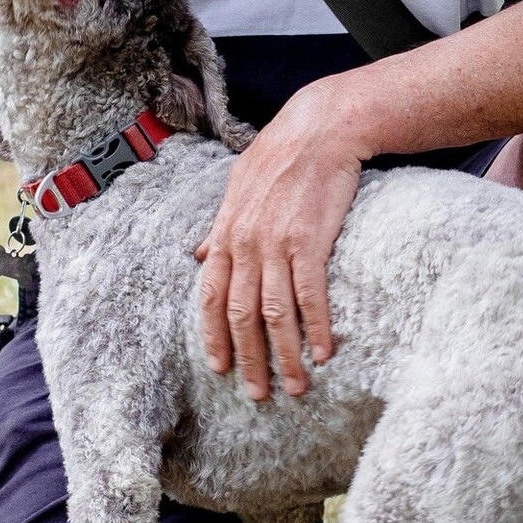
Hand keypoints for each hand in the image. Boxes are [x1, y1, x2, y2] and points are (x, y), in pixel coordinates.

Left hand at [195, 86, 366, 398]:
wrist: (320, 128)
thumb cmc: (281, 157)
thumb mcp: (237, 188)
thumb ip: (219, 226)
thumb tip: (198, 252)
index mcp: (226, 234)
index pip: (210, 297)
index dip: (213, 336)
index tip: (220, 369)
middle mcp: (245, 244)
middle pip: (241, 316)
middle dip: (248, 360)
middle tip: (258, 395)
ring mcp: (276, 245)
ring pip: (274, 315)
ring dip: (284, 357)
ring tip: (296, 387)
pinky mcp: (310, 242)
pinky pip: (310, 296)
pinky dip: (316, 329)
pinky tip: (325, 353)